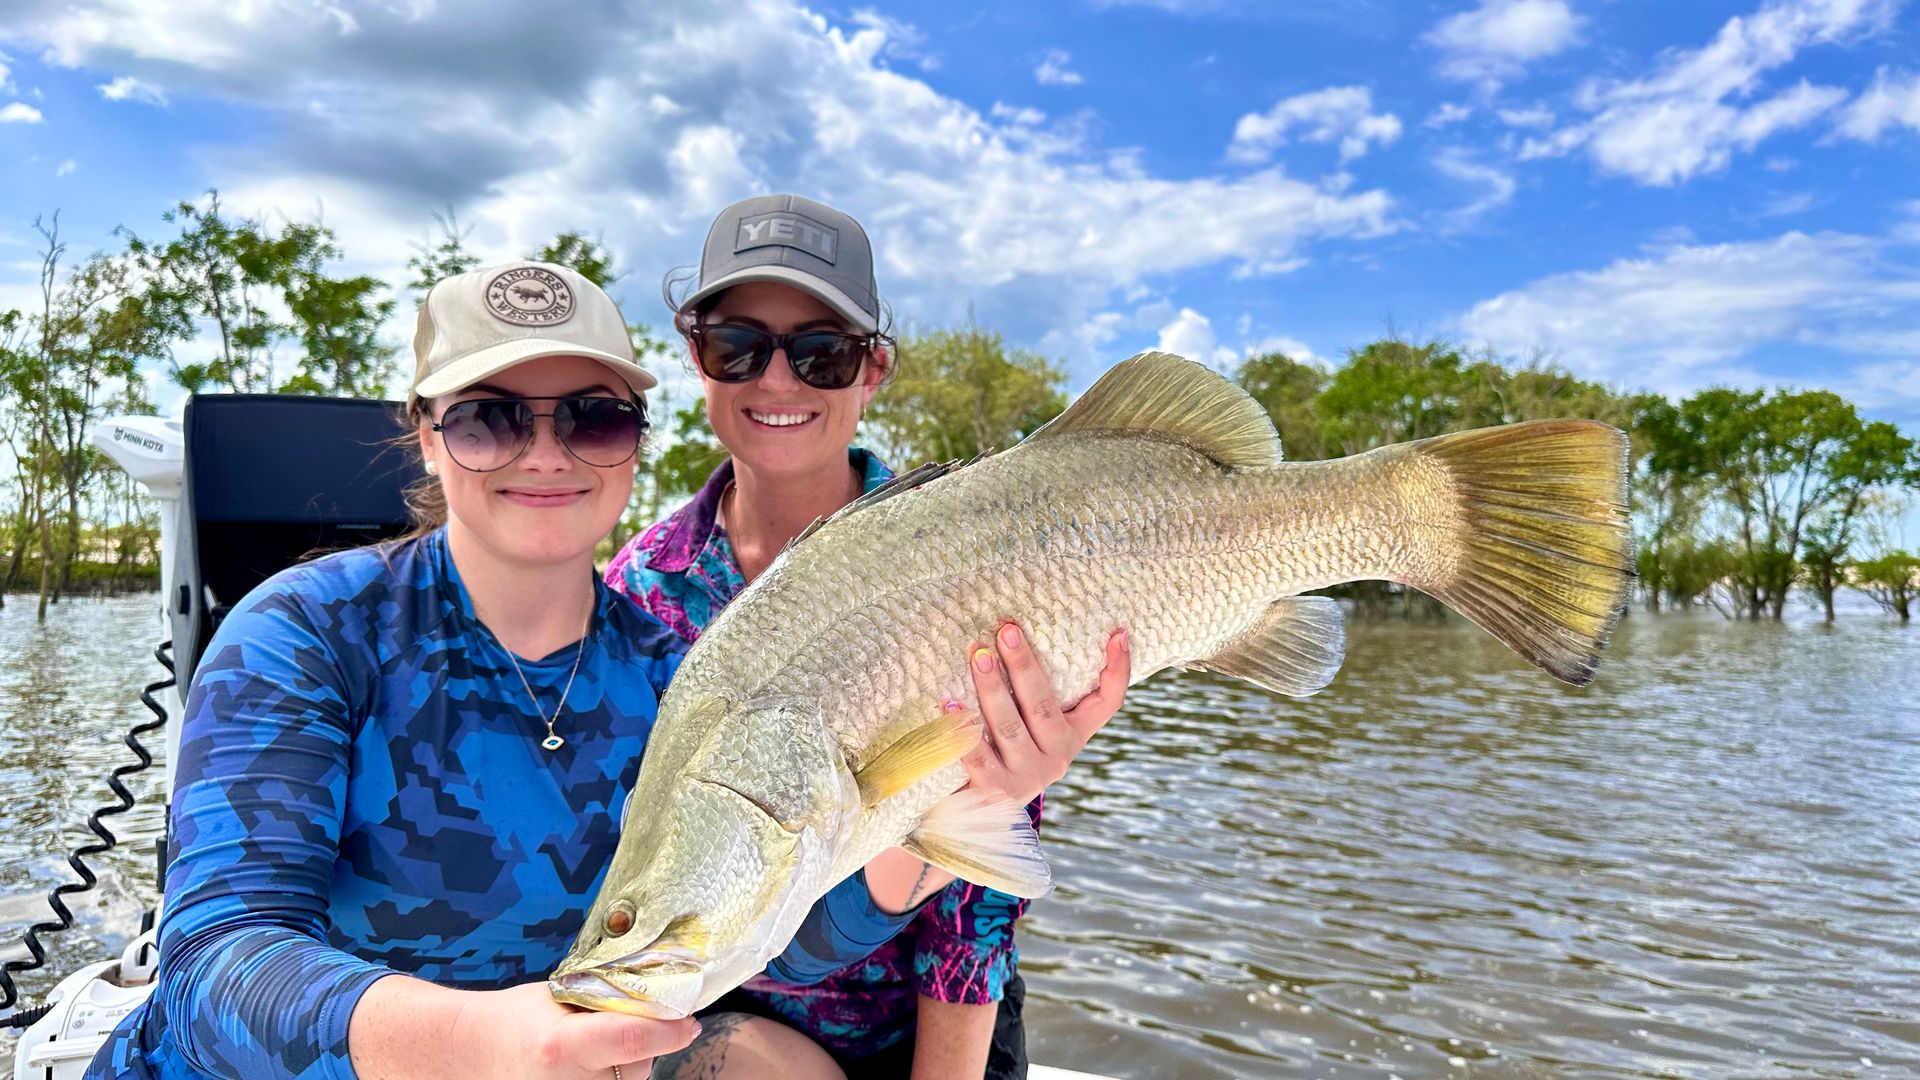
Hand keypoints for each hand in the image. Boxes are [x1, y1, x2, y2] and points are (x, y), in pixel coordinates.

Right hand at [474, 983, 699, 1079]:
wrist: (477, 1053)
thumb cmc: (521, 1017)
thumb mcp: (563, 995)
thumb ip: (612, 997)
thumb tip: (668, 996)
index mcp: (560, 1046)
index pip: (632, 1038)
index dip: (669, 1030)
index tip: (689, 1022)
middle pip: (638, 1064)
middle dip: (646, 1041)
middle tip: (613, 1023)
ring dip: (628, 1063)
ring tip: (590, 1048)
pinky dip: (613, 1074)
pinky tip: (588, 1066)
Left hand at [958, 623, 1129, 806]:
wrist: (983, 812)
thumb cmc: (1010, 751)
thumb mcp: (1036, 725)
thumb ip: (1041, 689)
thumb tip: (1058, 641)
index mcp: (1073, 735)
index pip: (1108, 702)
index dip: (1117, 670)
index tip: (1117, 633)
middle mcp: (1056, 757)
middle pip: (1043, 707)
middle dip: (1024, 666)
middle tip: (1006, 631)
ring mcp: (1026, 777)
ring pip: (1010, 728)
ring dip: (992, 689)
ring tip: (978, 657)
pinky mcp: (994, 792)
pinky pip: (978, 757)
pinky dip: (964, 730)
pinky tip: (949, 702)